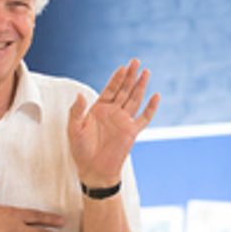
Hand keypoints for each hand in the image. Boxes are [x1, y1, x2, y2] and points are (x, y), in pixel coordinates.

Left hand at [68, 59, 159, 188]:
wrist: (93, 170)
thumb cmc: (81, 150)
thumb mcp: (73, 129)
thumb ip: (77, 111)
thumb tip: (80, 95)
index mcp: (99, 109)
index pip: (110, 89)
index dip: (116, 78)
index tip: (122, 67)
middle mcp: (113, 113)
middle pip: (124, 90)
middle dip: (130, 76)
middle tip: (136, 61)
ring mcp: (124, 121)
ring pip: (134, 99)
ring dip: (140, 86)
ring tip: (146, 72)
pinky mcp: (132, 132)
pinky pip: (144, 118)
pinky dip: (151, 108)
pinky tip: (156, 96)